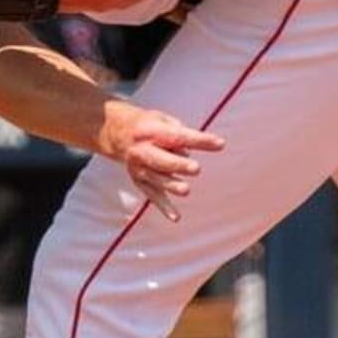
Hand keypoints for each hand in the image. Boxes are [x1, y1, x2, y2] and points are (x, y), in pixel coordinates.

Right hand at [101, 103, 224, 221]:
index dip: (200, 140)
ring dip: (171, 185)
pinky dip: (164, 206)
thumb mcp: (162, 119)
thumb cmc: (149, 126)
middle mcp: (142, 150)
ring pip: (156, 179)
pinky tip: (176, 217)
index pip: (179, 136)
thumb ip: (178, 133)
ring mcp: (139, 168)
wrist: (117, 133)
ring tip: (186, 190)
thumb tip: (189, 153)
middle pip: (161, 159)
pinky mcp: (139, 181)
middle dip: (178, 164)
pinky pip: (152, 195)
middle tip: (196, 169)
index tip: (220, 143)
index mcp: (151, 131)